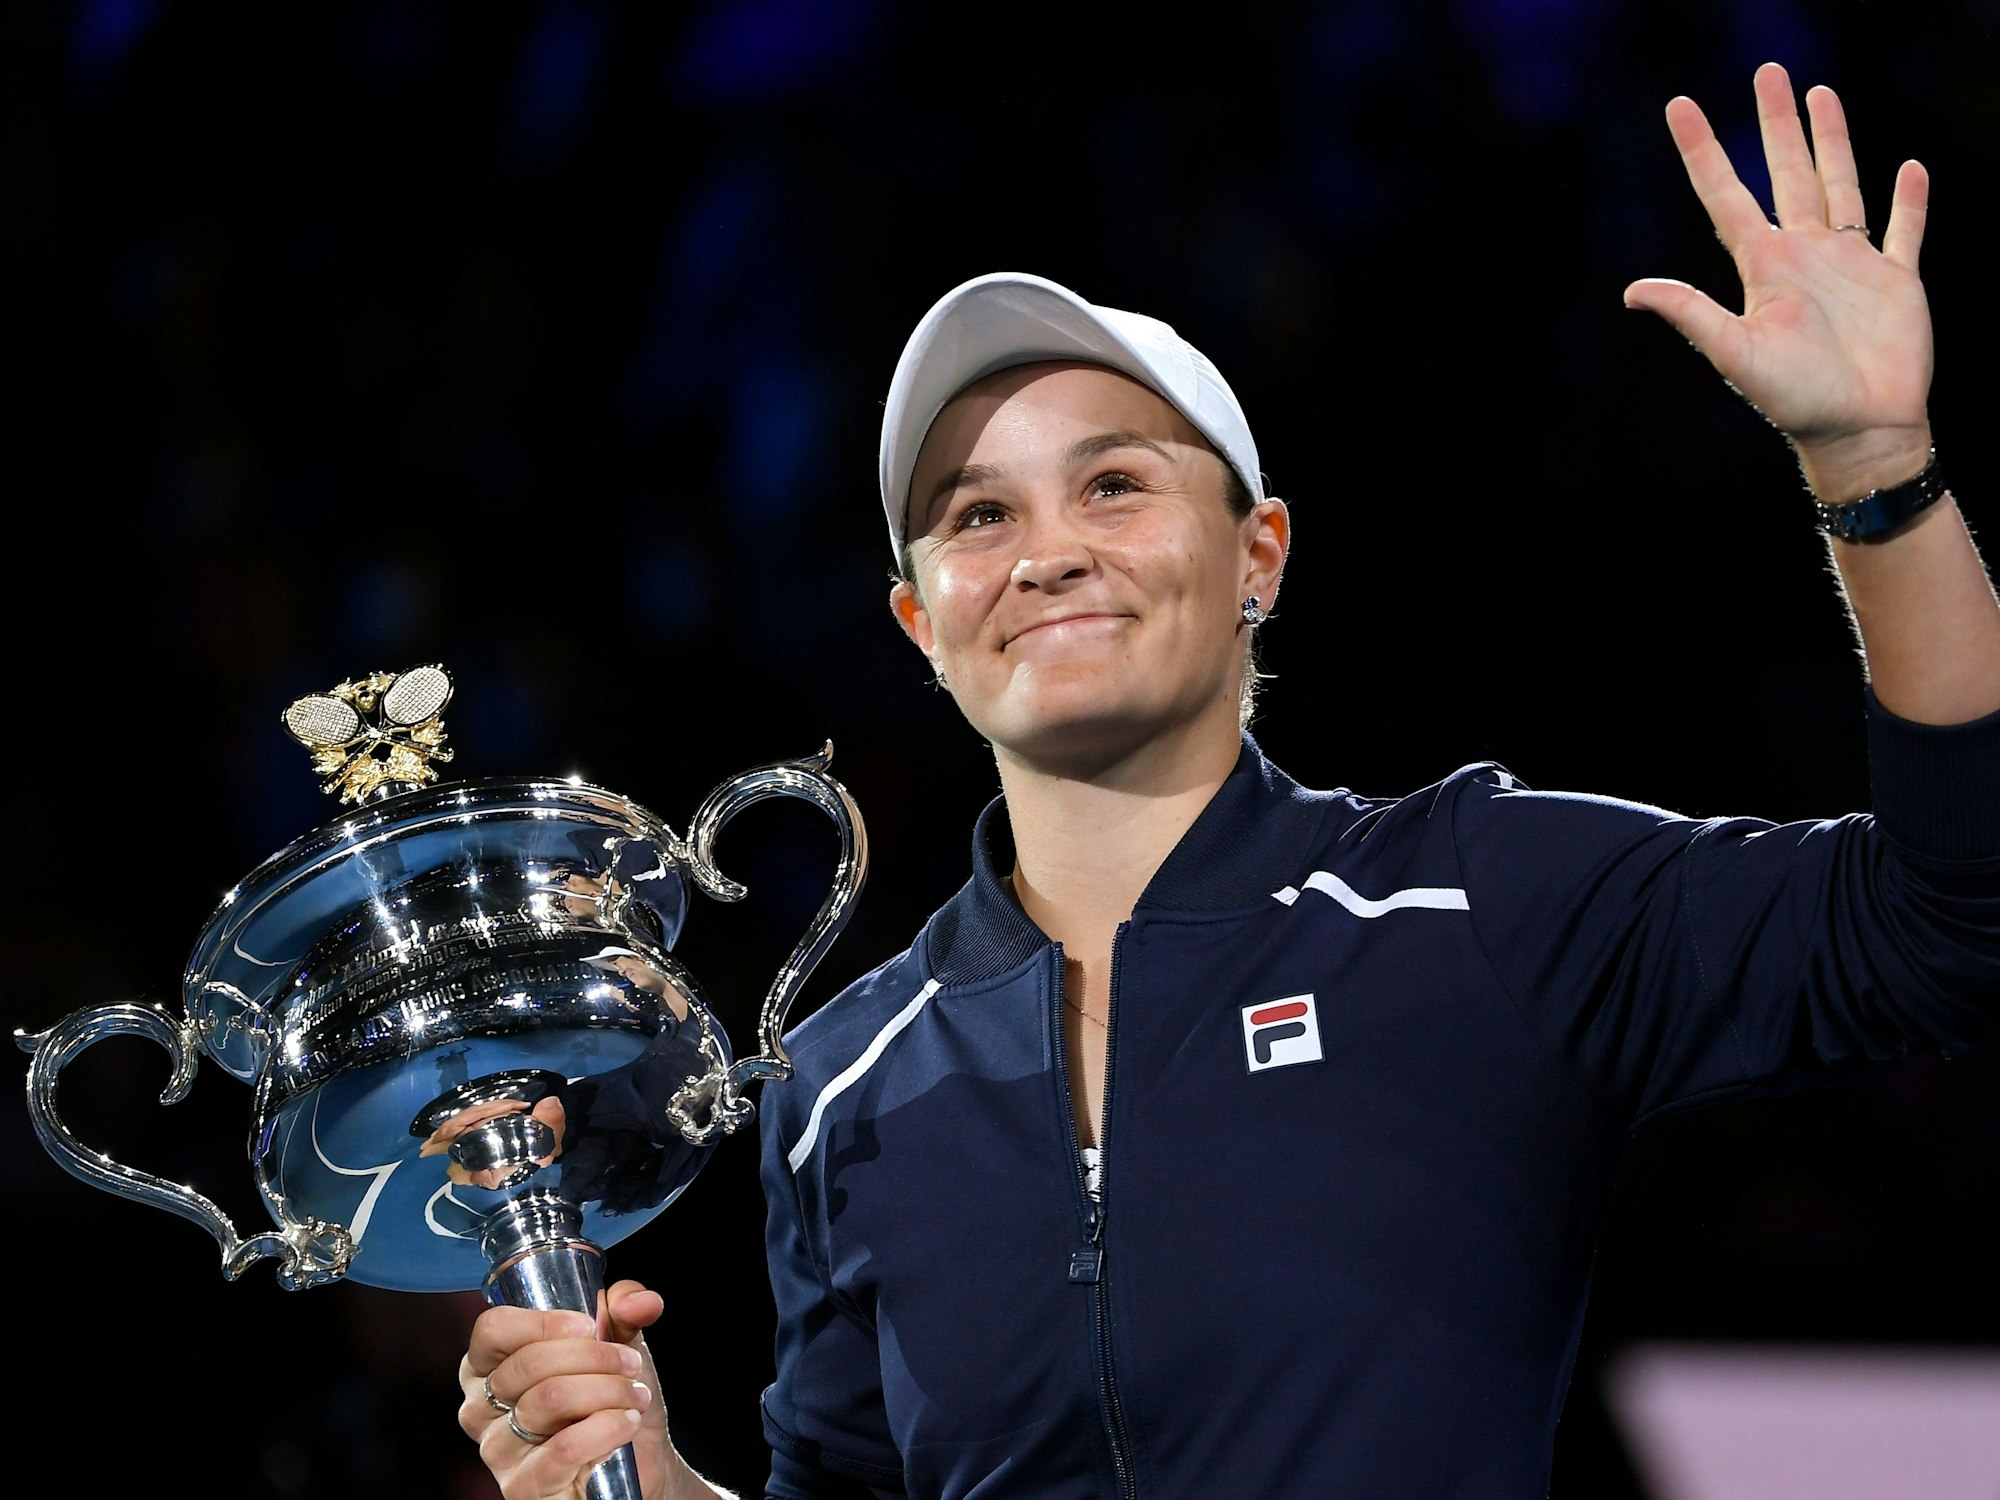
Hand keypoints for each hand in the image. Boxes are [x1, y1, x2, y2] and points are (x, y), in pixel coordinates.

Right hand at [459, 1280, 674, 1499]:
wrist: (639, 1464)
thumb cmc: (612, 1400)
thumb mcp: (618, 1344)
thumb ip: (624, 1310)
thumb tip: (641, 1301)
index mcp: (488, 1368)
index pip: (493, 1329)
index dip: (544, 1322)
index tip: (589, 1327)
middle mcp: (480, 1410)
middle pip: (529, 1363)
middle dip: (595, 1357)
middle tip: (630, 1364)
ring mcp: (498, 1452)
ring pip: (550, 1399)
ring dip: (608, 1390)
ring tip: (634, 1395)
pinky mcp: (523, 1489)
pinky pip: (564, 1448)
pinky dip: (607, 1427)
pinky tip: (627, 1423)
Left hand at [1624, 62, 1933, 497]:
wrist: (1858, 432)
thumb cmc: (1794, 399)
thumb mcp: (1735, 352)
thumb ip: (1692, 314)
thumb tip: (1631, 291)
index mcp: (1764, 267)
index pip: (1726, 195)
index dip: (1703, 150)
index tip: (1679, 106)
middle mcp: (1804, 256)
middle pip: (1787, 173)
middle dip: (1778, 123)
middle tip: (1770, 71)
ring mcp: (1852, 265)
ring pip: (1841, 185)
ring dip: (1832, 141)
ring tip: (1821, 95)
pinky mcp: (1898, 281)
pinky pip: (1905, 231)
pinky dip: (1909, 202)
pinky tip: (1907, 169)